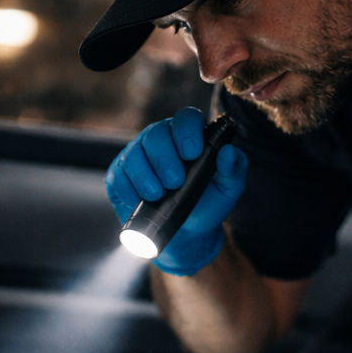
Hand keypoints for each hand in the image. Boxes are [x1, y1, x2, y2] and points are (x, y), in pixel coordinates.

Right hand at [105, 107, 247, 275]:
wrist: (187, 233)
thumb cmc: (208, 203)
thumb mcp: (228, 189)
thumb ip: (234, 169)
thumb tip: (228, 152)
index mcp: (188, 136)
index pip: (185, 119)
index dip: (186, 131)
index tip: (192, 153)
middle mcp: (160, 140)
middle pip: (155, 134)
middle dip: (164, 158)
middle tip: (175, 182)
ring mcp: (137, 156)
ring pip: (134, 154)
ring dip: (145, 176)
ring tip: (158, 195)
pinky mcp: (120, 176)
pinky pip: (118, 176)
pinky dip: (128, 189)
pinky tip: (139, 200)